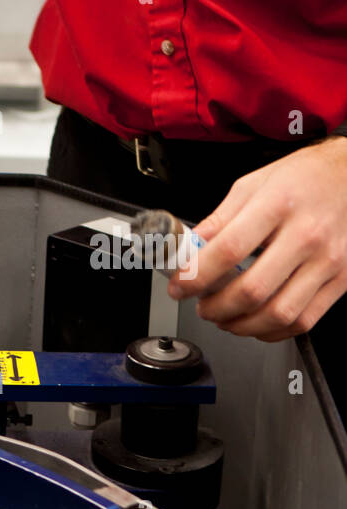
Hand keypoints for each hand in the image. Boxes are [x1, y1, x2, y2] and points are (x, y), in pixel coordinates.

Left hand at [170, 136, 346, 340]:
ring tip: (224, 317)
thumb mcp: (252, 185)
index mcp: (278, 206)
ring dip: (240, 325)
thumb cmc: (304, 178)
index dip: (196, 276)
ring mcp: (328, 260)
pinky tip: (254, 321)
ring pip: (278, 314)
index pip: (228, 251)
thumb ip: (218, 220)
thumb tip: (187, 250)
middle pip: (252, 290)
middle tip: (201, 305)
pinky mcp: (342, 279)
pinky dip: (271, 330)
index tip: (179, 287)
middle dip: (215, 308)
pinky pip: (303, 320)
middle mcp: (307, 235)